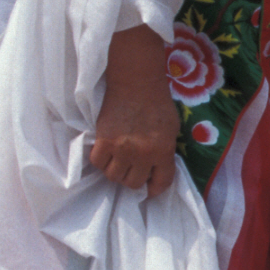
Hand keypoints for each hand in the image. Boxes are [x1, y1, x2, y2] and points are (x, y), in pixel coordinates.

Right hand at [90, 25, 179, 194]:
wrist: (136, 81)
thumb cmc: (157, 103)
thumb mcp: (172, 130)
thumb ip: (165, 151)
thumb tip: (156, 169)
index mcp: (164, 151)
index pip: (162, 184)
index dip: (155, 188)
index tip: (149, 186)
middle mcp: (143, 154)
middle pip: (133, 183)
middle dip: (133, 177)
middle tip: (131, 166)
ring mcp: (122, 149)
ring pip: (113, 176)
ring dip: (115, 170)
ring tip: (118, 158)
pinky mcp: (103, 140)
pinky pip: (97, 163)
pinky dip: (101, 160)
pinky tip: (106, 150)